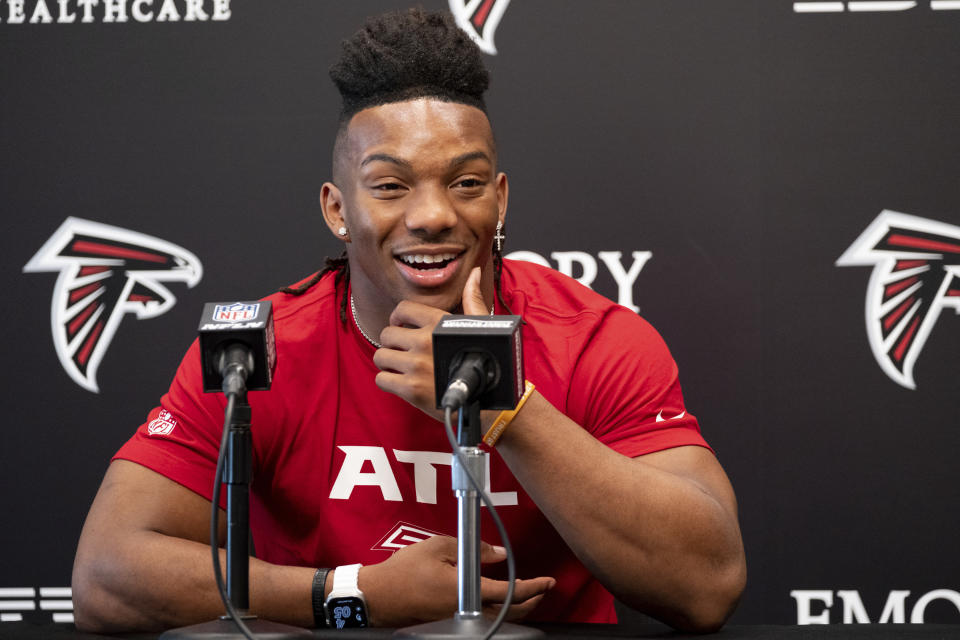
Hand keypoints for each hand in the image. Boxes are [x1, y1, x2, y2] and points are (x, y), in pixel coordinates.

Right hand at [358, 535, 554, 626]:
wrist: (379, 596)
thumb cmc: (405, 571)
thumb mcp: (440, 547)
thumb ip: (474, 549)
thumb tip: (500, 554)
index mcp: (466, 591)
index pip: (510, 593)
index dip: (534, 588)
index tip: (547, 581)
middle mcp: (467, 611)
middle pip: (510, 613)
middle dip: (531, 600)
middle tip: (543, 587)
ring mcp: (459, 619)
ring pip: (499, 618)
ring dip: (516, 606)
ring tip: (526, 591)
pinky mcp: (451, 621)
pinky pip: (484, 618)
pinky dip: (499, 609)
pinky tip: (499, 597)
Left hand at [374, 267, 490, 419]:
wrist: (486, 402)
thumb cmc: (483, 363)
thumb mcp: (478, 328)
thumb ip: (472, 299)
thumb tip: (475, 273)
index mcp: (439, 324)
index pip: (402, 309)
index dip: (397, 318)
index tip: (401, 326)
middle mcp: (425, 342)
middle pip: (387, 334)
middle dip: (392, 343)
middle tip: (402, 351)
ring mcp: (416, 366)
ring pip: (380, 356)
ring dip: (388, 362)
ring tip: (401, 367)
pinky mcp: (410, 389)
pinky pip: (381, 379)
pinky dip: (388, 382)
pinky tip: (402, 382)